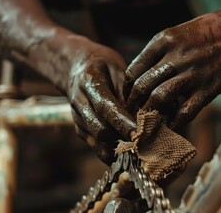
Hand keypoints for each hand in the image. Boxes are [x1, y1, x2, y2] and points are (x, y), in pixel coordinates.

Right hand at [67, 39, 135, 163]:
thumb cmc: (102, 65)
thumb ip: (127, 88)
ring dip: (117, 149)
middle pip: (99, 128)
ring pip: (96, 141)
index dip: (122, 122)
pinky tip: (128, 155)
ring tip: (138, 153)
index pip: (106, 106)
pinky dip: (110, 152)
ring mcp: (77, 118)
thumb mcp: (116, 67)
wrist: (76, 67)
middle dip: (122, 139)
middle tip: (144, 145)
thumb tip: (141, 110)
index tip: (138, 133)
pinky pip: (94, 146)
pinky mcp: (79, 129)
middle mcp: (79, 102)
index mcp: (89, 82)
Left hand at [124, 10, 220, 128]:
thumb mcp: (176, 33)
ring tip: (147, 122)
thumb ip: (158, 53)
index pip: (133, 70)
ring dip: (150, 114)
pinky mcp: (208, 88)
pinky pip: (185, 111)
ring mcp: (192, 73)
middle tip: (133, 114)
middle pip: (142, 86)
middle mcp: (174, 56)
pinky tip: (170, 127)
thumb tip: (141, 79)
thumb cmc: (205, 33)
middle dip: (133, 104)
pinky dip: (175, 123)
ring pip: (159, 98)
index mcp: (162, 41)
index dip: (127, 89)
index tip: (129, 98)